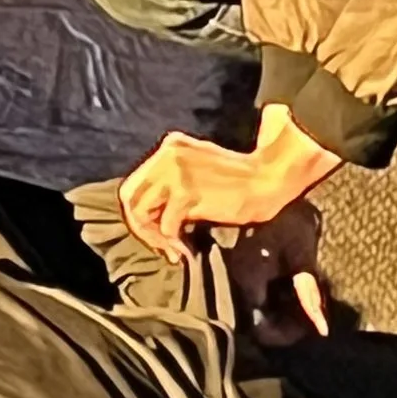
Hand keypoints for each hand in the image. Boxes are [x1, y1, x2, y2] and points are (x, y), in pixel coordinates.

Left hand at [118, 107, 339, 259]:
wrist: (266, 182)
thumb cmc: (237, 183)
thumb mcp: (197, 171)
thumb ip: (171, 182)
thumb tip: (149, 212)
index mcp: (170, 147)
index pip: (136, 183)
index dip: (141, 212)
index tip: (158, 233)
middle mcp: (167, 154)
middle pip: (130, 196)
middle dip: (141, 226)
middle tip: (161, 245)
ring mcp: (175, 172)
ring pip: (140, 211)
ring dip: (153, 237)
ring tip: (171, 249)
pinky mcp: (187, 192)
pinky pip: (165, 225)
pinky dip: (171, 243)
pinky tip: (184, 251)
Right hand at [221, 200, 330, 347]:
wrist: (276, 184)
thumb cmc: (291, 219)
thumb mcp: (303, 257)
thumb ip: (309, 295)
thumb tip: (322, 330)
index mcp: (246, 281)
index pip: (260, 328)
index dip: (284, 334)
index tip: (307, 328)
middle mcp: (233, 280)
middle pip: (255, 321)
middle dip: (282, 323)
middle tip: (308, 317)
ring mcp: (234, 272)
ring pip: (254, 307)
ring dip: (278, 310)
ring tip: (302, 302)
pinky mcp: (240, 264)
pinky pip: (254, 292)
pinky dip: (273, 296)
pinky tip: (290, 287)